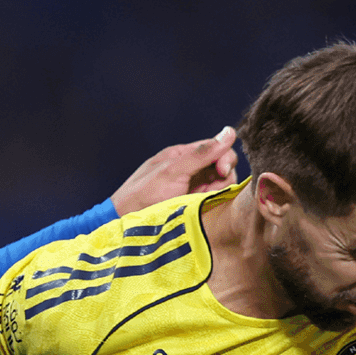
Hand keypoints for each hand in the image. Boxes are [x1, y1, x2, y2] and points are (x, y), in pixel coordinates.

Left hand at [110, 127, 240, 215]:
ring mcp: (192, 187)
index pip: (217, 148)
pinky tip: (200, 207)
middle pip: (222, 167)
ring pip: (220, 184)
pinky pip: (213, 199)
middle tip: (209, 190)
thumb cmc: (145, 193)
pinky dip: (212, 202)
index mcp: (183, 155)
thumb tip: (228, 133)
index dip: (225, 158)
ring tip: (200, 200)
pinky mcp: (194, 204)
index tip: (222, 171)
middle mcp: (190, 169)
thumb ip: (202, 153)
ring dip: (217, 192)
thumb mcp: (174, 170)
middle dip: (223, 177)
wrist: (127, 221)